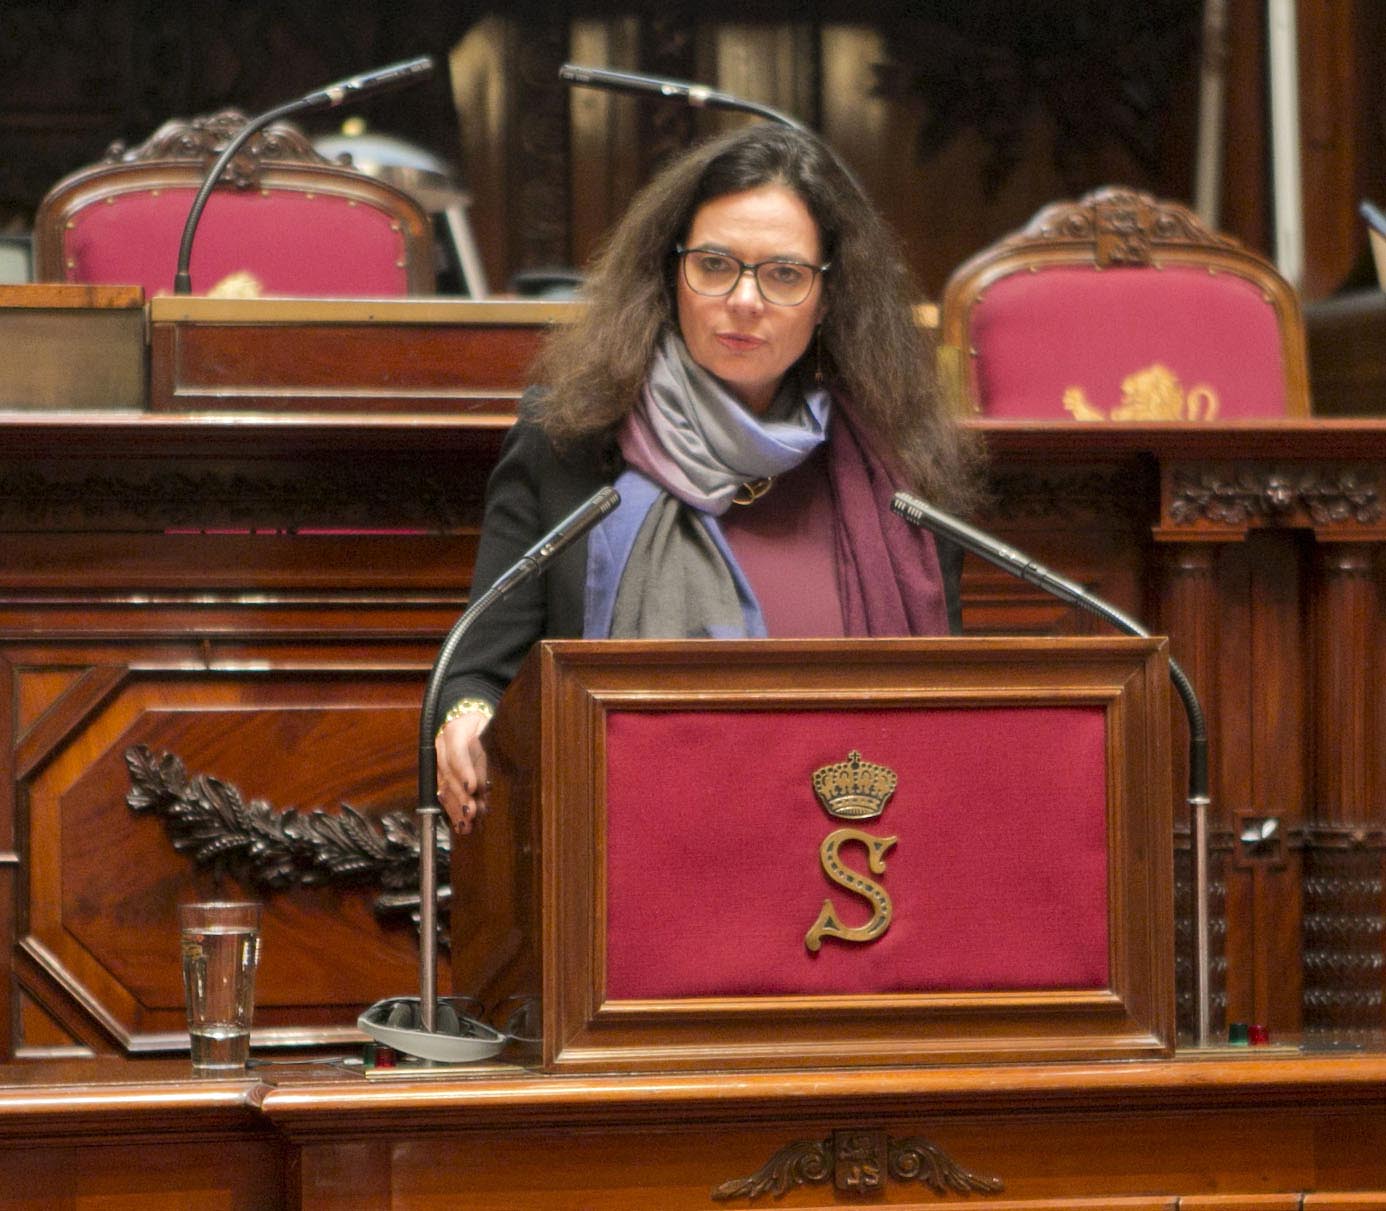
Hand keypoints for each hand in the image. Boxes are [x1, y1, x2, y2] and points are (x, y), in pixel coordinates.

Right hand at [434, 709, 490, 832]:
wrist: (467, 716)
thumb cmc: (483, 725)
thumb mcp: (489, 732)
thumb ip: (486, 756)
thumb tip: (484, 785)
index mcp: (456, 731)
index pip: (458, 753)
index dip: (464, 771)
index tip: (473, 787)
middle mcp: (442, 746)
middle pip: (449, 774)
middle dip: (460, 797)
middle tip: (472, 813)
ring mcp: (438, 759)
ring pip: (444, 786)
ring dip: (455, 808)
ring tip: (466, 825)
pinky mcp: (439, 772)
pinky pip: (443, 791)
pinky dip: (452, 808)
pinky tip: (459, 823)